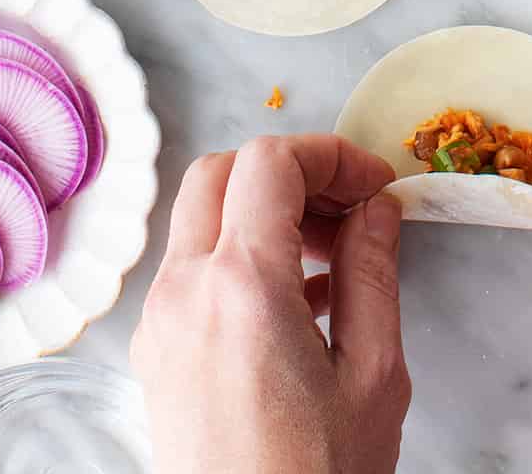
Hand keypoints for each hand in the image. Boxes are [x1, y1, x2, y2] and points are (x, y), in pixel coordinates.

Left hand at [132, 134, 410, 473]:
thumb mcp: (372, 376)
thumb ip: (373, 274)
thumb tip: (376, 208)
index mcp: (240, 287)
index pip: (271, 162)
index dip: (331, 155)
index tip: (375, 184)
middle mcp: (184, 292)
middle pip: (221, 172)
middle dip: (290, 170)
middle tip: (349, 204)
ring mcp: (160, 322)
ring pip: (200, 216)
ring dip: (261, 209)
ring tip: (332, 252)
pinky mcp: (156, 353)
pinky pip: (191, 268)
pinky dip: (238, 252)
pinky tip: (299, 295)